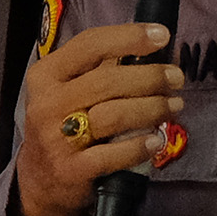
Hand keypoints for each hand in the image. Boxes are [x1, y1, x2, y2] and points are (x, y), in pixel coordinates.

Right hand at [12, 19, 192, 215]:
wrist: (40, 180)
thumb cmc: (62, 125)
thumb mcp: (67, 90)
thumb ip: (101, 70)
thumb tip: (154, 52)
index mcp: (46, 75)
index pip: (90, 45)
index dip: (130, 37)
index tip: (163, 36)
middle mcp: (47, 103)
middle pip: (107, 81)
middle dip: (150, 77)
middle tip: (176, 79)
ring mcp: (56, 138)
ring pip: (114, 115)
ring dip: (152, 108)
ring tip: (173, 106)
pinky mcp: (71, 170)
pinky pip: (113, 154)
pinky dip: (140, 146)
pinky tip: (156, 140)